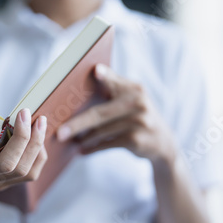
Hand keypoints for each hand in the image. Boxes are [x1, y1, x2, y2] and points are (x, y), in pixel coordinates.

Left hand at [57, 64, 176, 166]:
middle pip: (99, 113)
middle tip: (59, 133)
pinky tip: (82, 151)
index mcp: (134, 89)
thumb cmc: (137, 116)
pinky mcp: (136, 140)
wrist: (163, 142)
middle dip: (77, 124)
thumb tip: (85, 83)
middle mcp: (138, 103)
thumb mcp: (132, 99)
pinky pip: (107, 144)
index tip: (95, 71)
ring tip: (69, 141)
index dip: (106, 76)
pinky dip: (93, 148)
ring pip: (101, 132)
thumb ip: (113, 89)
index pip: (115, 81)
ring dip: (83, 139)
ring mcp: (139, 122)